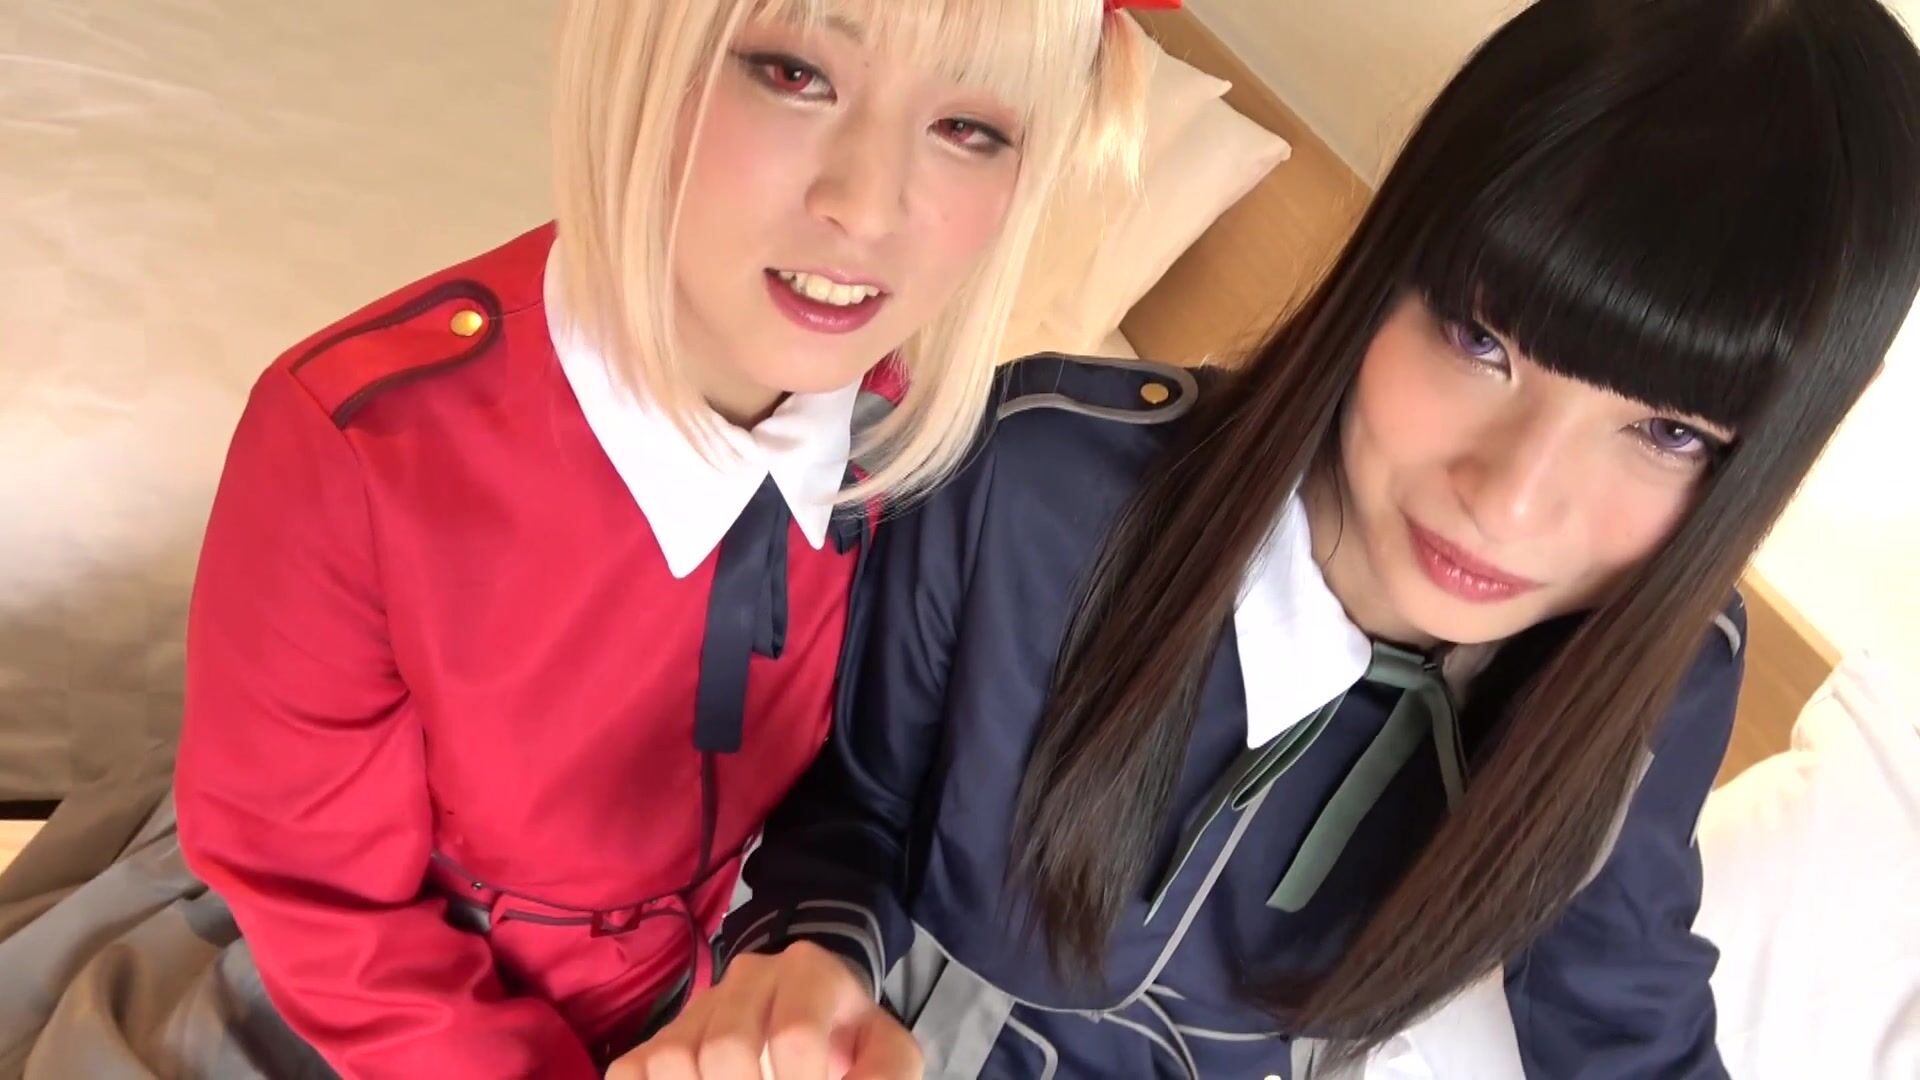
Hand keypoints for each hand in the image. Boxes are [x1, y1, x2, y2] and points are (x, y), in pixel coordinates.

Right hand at [606, 942, 921, 1079]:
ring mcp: (700, 1005)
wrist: (813, 1007)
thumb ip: (883, 1076)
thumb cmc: (849, 1039)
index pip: (792, 1037)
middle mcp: (748, 976)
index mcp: (810, 972)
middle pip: (725, 1050)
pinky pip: (632, 1070)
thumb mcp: (888, 1053)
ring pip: (676, 1060)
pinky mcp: (662, 1034)